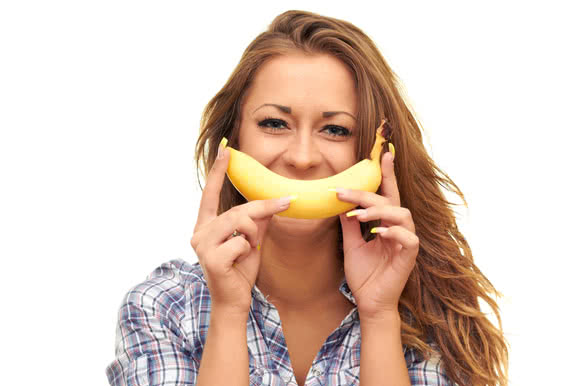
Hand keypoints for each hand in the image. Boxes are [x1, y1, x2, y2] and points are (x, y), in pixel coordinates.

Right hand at [190, 145, 291, 315]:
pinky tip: (240, 262)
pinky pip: (240, 242)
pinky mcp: (210, 258)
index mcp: (206, 225)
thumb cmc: (241, 269)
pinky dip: (248, 250)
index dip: (218, 172)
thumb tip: (272, 200)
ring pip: (238, 222)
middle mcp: (199, 232)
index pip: (210, 194)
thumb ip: (257, 220)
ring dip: (253, 234)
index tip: (226, 150)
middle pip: (236, 209)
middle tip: (285, 204)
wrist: (235, 300)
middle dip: (262, 209)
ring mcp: (201, 245)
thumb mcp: (252, 239)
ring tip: (250, 248)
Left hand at [335, 150, 417, 319]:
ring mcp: (406, 241)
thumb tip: (340, 204)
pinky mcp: (410, 256)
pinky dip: (393, 232)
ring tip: (358, 215)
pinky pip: (408, 238)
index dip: (387, 175)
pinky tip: (378, 233)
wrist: (369, 301)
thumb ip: (350, 225)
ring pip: (401, 214)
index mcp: (386, 223)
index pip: (387, 194)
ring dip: (378, 211)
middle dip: (366, 194)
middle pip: (389, 201)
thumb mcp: (351, 245)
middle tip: (342, 192)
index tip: (384, 154)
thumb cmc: (364, 274)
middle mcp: (398, 228)